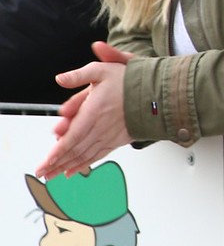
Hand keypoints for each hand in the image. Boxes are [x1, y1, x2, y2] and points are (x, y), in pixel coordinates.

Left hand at [39, 47, 133, 177]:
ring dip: (67, 166)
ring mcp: (109, 135)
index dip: (58, 152)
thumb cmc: (131, 80)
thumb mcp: (103, 70)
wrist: (157, 91)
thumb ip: (79, 75)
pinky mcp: (117, 139)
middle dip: (56, 163)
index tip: (46, 162)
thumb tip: (60, 79)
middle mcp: (101, 127)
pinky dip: (85, 164)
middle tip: (43, 172)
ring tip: (54, 175)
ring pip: (85, 155)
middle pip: (75, 150)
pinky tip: (74, 170)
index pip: (72, 137)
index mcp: (94, 111)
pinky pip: (98, 155)